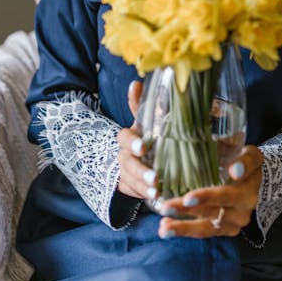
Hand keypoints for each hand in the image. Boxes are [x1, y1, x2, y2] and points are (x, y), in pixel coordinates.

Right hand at [116, 81, 158, 199]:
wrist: (136, 158)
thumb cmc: (145, 136)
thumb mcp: (145, 121)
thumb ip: (140, 105)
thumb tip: (136, 82)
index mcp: (129, 137)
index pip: (124, 138)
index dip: (132, 142)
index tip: (143, 147)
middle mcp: (124, 155)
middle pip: (127, 162)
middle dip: (140, 170)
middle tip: (155, 177)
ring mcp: (125, 172)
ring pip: (130, 179)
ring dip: (143, 186)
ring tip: (157, 190)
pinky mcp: (128, 186)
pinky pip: (133, 192)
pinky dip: (144, 195)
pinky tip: (156, 197)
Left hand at [157, 145, 262, 238]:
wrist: (259, 181)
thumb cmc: (249, 163)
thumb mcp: (251, 155)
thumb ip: (244, 160)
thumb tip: (234, 170)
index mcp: (247, 193)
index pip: (225, 196)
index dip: (207, 197)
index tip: (188, 197)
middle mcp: (241, 213)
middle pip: (211, 213)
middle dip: (186, 211)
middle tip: (165, 207)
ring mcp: (233, 224)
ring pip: (206, 228)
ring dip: (183, 228)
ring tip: (163, 228)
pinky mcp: (225, 230)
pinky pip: (204, 232)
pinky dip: (186, 231)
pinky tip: (167, 228)